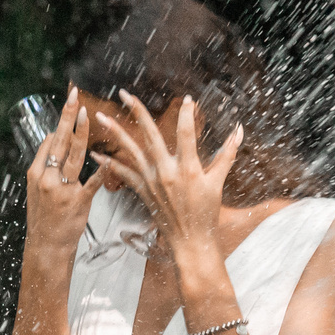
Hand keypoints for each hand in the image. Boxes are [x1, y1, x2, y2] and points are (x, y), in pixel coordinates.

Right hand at [23, 87, 100, 254]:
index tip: (71, 104)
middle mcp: (47, 178)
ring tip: (87, 115)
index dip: (62, 123)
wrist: (46, 245)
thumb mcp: (37, 189)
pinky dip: (101, 170)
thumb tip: (54, 138)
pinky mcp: (78, 201)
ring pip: (74, 156)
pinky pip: (92, 182)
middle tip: (74, 96)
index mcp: (36, 173)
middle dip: (68, 117)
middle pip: (60, 142)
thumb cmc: (44, 217)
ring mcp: (62, 189)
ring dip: (81, 133)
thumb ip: (46, 164)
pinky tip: (107, 158)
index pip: (50, 142)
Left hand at [92, 91, 240, 261]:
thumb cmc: (206, 213)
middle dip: (137, 111)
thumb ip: (227, 154)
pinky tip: (96, 154)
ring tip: (100, 117)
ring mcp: (151, 181)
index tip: (187, 99)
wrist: (190, 241)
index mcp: (188, 168)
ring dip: (115, 132)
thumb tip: (239, 131)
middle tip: (125, 93)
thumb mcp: (218, 183)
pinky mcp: (142, 190)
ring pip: (130, 151)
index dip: (187, 114)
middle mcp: (166, 172)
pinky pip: (122, 174)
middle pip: (150, 135)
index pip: (186, 133)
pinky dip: (108, 164)